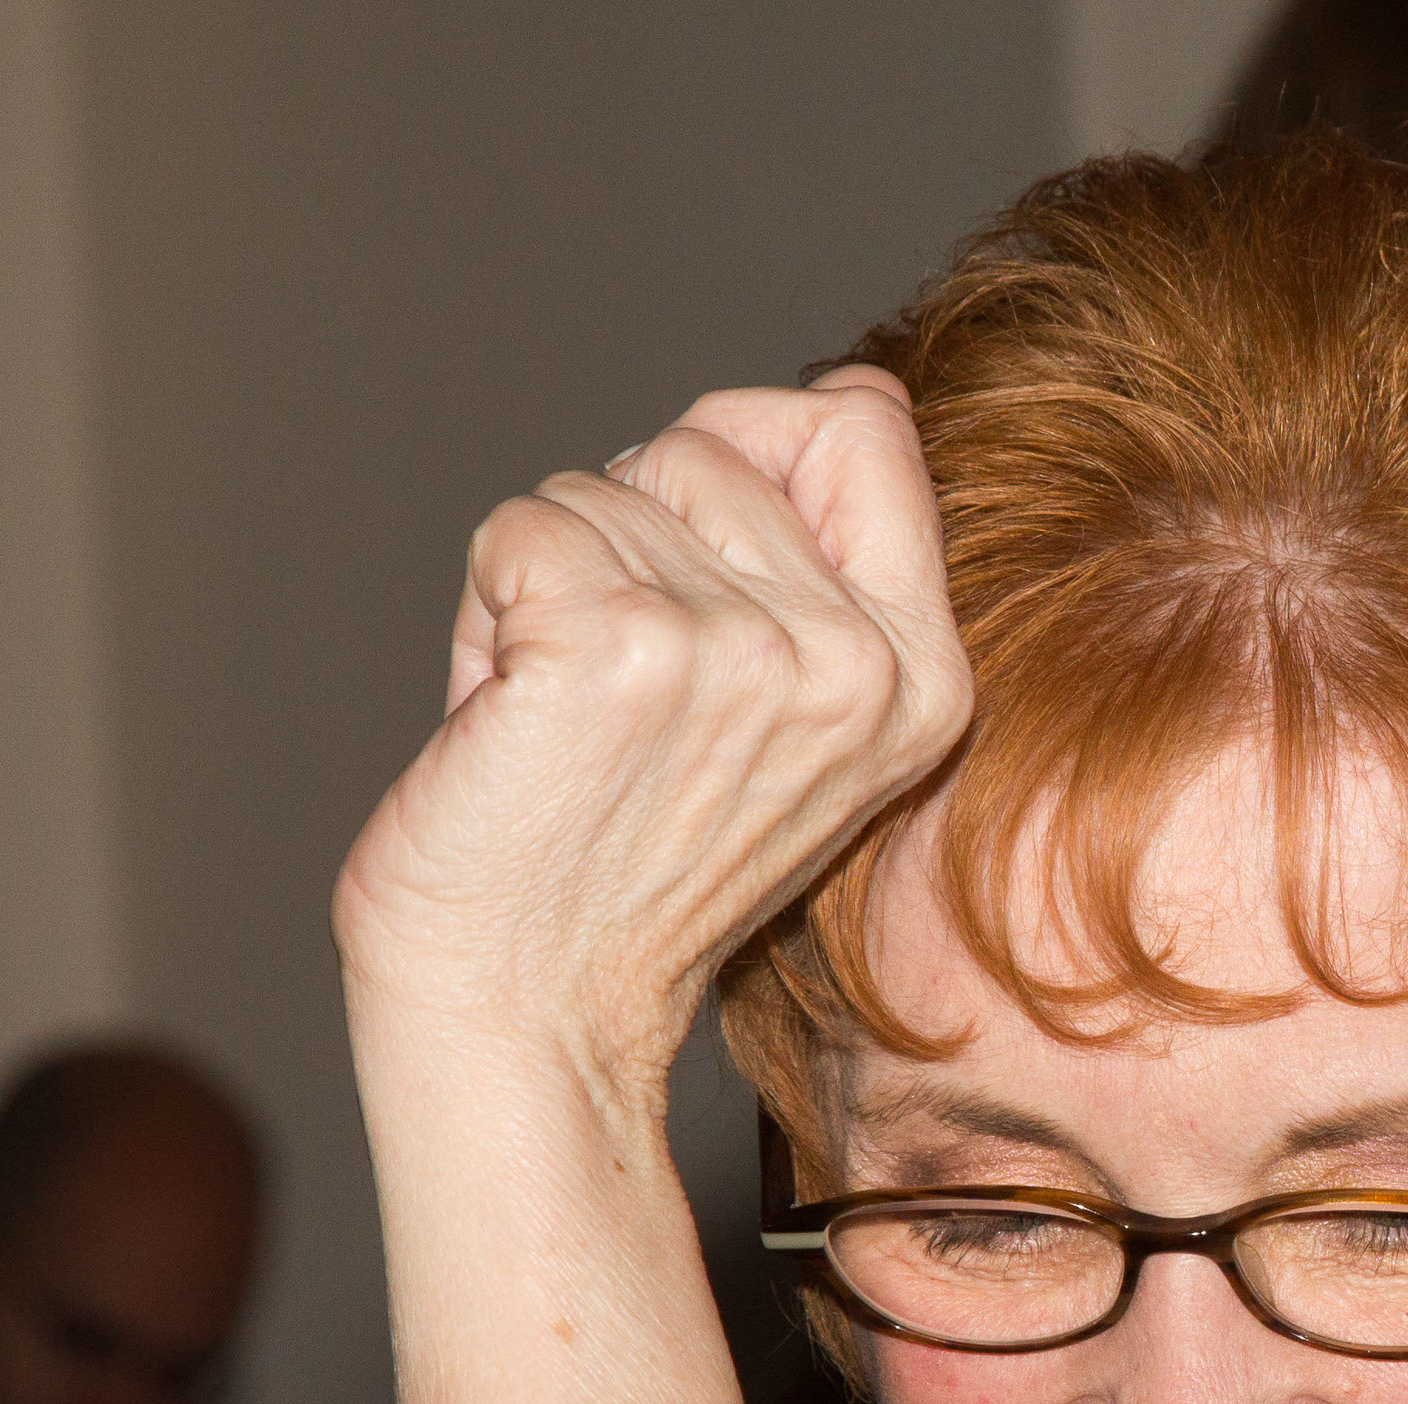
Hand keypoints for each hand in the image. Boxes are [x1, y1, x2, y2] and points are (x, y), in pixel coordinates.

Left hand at [333, 368, 971, 1100]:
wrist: (524, 1008)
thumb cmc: (624, 862)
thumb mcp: (784, 714)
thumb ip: (825, 564)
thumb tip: (857, 392)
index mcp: (922, 681)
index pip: (864, 427)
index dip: (748, 457)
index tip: (693, 574)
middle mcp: (854, 665)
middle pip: (706, 444)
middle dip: (626, 542)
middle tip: (614, 702)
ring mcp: (740, 655)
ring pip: (601, 489)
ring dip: (548, 593)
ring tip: (565, 728)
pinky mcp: (617, 649)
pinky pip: (520, 529)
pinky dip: (484, 614)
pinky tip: (514, 726)